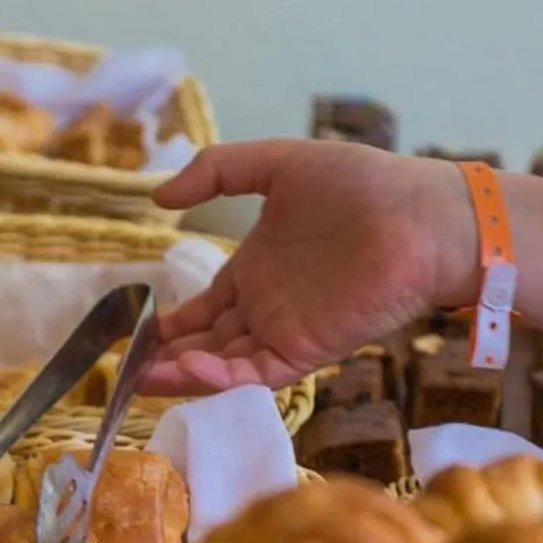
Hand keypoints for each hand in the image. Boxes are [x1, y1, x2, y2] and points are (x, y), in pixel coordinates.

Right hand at [141, 139, 476, 394]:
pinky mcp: (307, 351)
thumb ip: (217, 172)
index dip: (166, 325)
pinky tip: (186, 369)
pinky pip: (254, 374)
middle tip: (120, 367)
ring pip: (221, 366)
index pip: (201, 310)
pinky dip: (219, 378)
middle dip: (163, 358)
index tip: (127, 332)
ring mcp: (285, 332)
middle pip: (204, 345)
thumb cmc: (361, 184)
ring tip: (139, 376)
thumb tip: (158, 198)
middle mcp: (265, 308)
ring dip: (181, 374)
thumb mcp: (277, 163)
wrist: (421, 215)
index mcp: (256, 270)